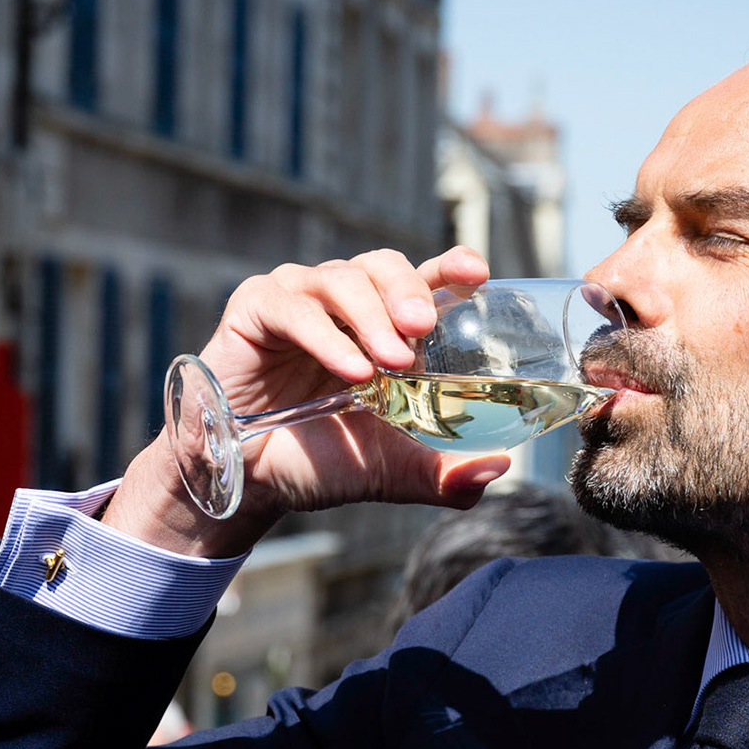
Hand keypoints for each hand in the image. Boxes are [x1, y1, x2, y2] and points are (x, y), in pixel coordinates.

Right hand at [103, 246, 510, 557]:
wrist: (250, 482)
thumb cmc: (321, 462)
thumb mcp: (390, 471)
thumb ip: (442, 474)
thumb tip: (497, 469)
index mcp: (385, 327)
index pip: (424, 280)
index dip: (451, 266)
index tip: (477, 272)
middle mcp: (345, 304)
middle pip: (384, 265)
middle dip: (409, 290)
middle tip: (423, 328)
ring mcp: (300, 299)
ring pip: (342, 277)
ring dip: (372, 317)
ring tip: (392, 362)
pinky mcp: (256, 308)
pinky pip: (294, 307)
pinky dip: (326, 336)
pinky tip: (350, 370)